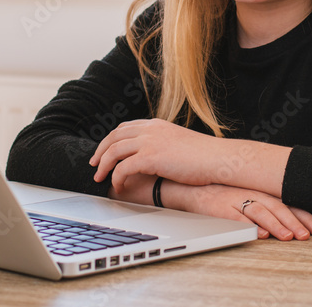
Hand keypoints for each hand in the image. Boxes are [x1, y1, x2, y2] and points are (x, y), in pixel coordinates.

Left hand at [89, 119, 223, 191]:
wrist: (218, 159)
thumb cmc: (204, 156)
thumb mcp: (178, 143)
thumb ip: (162, 144)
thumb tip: (153, 157)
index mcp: (156, 125)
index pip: (125, 128)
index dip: (111, 140)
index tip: (104, 151)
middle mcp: (150, 130)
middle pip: (114, 136)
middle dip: (100, 151)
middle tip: (93, 165)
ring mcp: (149, 142)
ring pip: (114, 151)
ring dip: (103, 165)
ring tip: (99, 178)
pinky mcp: (150, 157)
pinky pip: (123, 168)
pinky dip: (117, 178)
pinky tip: (119, 187)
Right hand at [163, 181, 311, 240]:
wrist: (190, 188)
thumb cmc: (222, 193)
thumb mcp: (248, 194)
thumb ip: (267, 203)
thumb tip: (293, 219)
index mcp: (260, 189)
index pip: (288, 202)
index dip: (305, 215)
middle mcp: (250, 192)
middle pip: (278, 206)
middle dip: (296, 222)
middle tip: (309, 236)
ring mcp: (235, 198)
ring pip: (260, 211)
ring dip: (276, 224)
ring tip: (288, 237)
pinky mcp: (220, 207)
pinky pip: (236, 218)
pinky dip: (248, 226)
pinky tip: (259, 234)